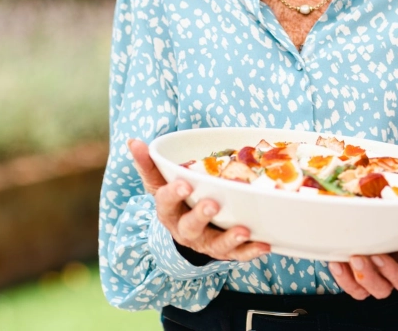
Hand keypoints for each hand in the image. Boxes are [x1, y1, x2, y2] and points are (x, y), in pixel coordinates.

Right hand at [127, 138, 269, 262]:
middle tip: (213, 204)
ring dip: (230, 239)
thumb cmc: (176, 201)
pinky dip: (250, 252)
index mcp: (168, 211)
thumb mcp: (161, 183)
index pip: (165, 202)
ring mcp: (205, 244)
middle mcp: (184, 231)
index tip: (184, 184)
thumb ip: (150, 164)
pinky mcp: (225, 253)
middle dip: (200, 216)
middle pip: (189, 227)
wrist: (187, 233)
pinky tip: (264, 244)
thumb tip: (133, 141)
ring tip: (244, 230)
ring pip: (216, 246)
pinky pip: (237, 256)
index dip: (173, 194)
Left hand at [328, 233, 397, 299]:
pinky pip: (347, 280)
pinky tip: (334, 260)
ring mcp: (371, 269)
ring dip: (351, 280)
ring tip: (342, 261)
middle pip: (381, 289)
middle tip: (357, 256)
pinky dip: (340, 275)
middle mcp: (389, 271)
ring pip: (361, 290)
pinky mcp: (353, 263)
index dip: (389, 272)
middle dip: (368, 276)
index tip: (377, 254)